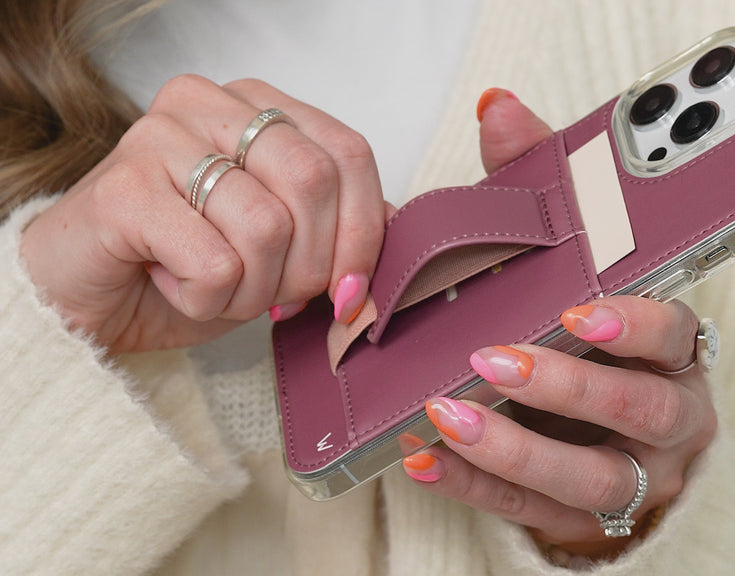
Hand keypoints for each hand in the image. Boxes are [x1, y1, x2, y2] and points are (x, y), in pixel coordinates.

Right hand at [19, 75, 385, 352]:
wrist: (88, 299)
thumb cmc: (189, 266)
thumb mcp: (283, 247)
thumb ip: (340, 228)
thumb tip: (399, 231)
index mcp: (257, 105)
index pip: (349, 153)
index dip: (364, 231)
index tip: (350, 290)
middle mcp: (209, 104)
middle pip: (314, 181)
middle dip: (310, 265)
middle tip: (277, 296)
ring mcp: (161, 137)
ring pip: (267, 228)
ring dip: (254, 289)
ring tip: (215, 287)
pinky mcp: (124, 188)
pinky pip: (215, 262)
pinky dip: (207, 299)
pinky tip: (173, 284)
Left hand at [402, 92, 717, 559]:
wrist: (620, 435)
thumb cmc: (598, 337)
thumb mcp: (579, 261)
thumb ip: (545, 184)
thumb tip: (498, 108)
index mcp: (674, 350)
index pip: (676, 334)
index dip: (635, 324)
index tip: (579, 309)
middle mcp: (669, 416)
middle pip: (637, 408)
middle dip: (567, 387)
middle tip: (492, 358)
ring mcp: (633, 475)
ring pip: (591, 476)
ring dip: (517, 448)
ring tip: (447, 414)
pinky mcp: (586, 516)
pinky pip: (534, 511)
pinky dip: (479, 486)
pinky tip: (426, 460)